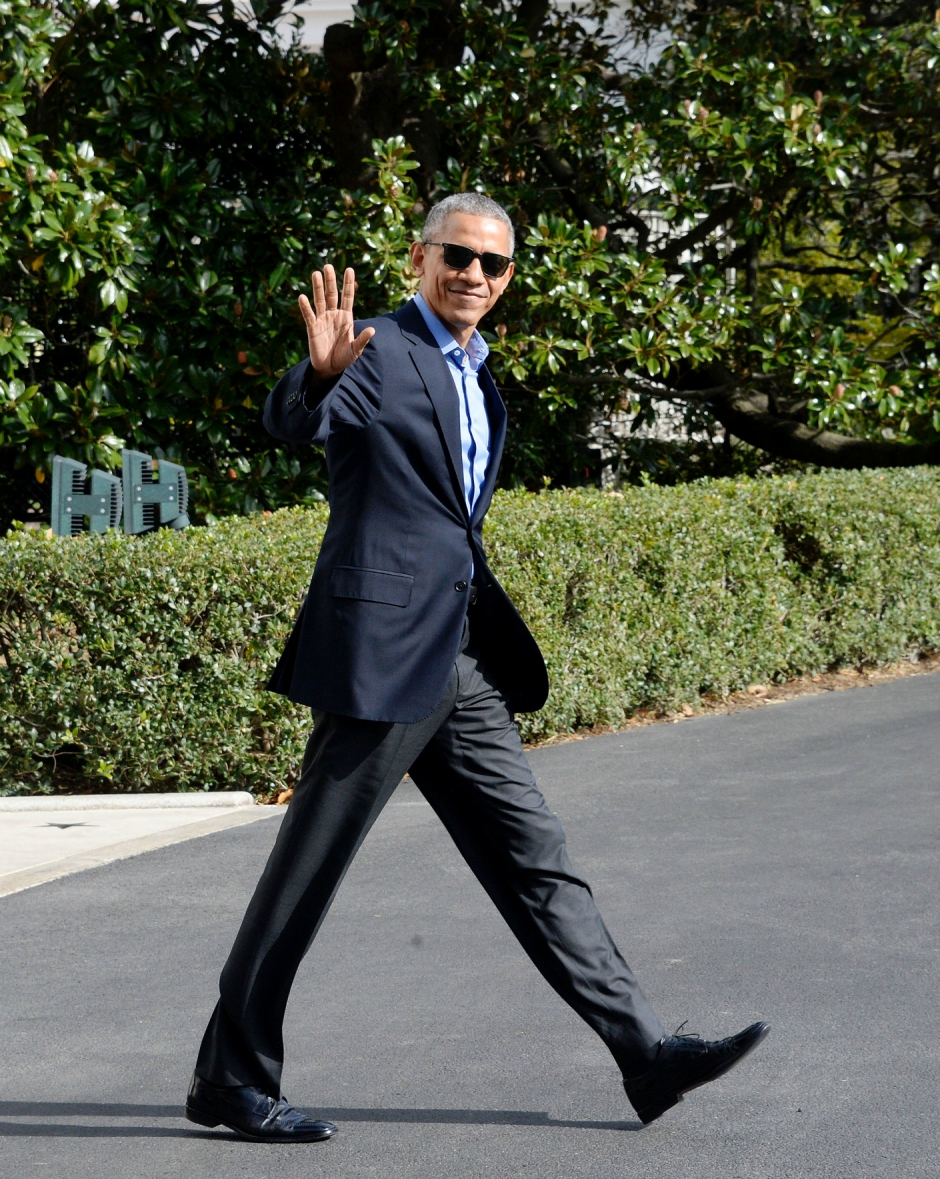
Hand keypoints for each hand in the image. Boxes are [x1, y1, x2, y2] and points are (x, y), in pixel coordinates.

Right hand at [299, 264, 374, 380]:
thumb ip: (362, 339)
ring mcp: (322, 320)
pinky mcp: (312, 328)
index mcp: (346, 317)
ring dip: (317, 287)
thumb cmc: (344, 358)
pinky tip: (302, 297)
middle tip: (328, 266)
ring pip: (320, 300)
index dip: (348, 284)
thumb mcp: (356, 350)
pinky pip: (309, 315)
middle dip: (331, 281)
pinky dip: (305, 307)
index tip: (349, 269)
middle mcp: (334, 315)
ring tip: (316, 273)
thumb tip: (372, 330)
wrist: (330, 368)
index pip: (348, 297)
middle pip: (332, 294)